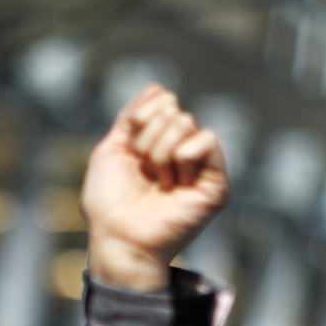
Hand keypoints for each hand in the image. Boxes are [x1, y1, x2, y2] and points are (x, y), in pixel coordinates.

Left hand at [81, 85, 230, 290]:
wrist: (118, 238)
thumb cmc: (109, 203)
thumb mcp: (111, 149)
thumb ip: (132, 116)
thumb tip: (158, 87)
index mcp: (158, 142)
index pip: (161, 98)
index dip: (140, 117)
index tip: (130, 150)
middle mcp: (182, 151)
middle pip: (173, 109)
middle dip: (148, 139)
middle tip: (144, 173)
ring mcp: (200, 167)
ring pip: (186, 122)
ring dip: (159, 153)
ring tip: (158, 183)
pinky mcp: (216, 184)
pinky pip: (207, 140)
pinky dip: (183, 156)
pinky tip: (175, 184)